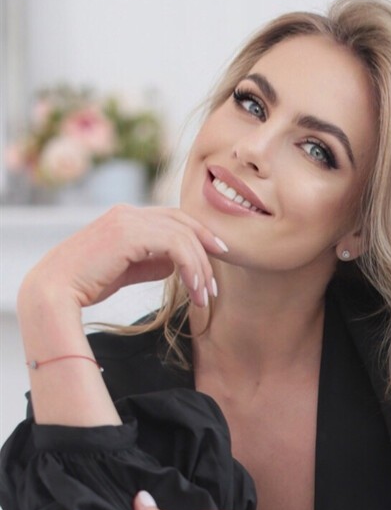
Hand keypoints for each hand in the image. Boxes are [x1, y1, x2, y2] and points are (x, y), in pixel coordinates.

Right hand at [18, 204, 226, 311]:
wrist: (55, 290)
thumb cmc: (86, 284)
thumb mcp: (126, 271)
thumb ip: (151, 263)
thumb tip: (176, 264)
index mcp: (126, 217)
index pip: (174, 218)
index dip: (199, 235)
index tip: (217, 258)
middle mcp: (128, 212)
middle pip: (183, 223)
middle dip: (207, 253)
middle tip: (214, 286)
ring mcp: (128, 220)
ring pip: (183, 236)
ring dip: (200, 269)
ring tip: (205, 297)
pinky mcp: (129, 234)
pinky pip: (175, 245)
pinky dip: (190, 267)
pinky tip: (193, 289)